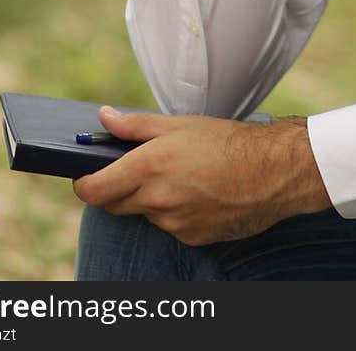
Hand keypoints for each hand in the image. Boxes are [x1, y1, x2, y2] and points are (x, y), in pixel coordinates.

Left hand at [73, 107, 330, 244]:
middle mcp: (156, 200)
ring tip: (183, 175)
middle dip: (116, 189)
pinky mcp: (190, 237)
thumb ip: (135, 126)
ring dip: (152, 199)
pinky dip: (176, 211)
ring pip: (145, 214)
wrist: (272, 172)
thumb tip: (104, 119)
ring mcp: (173, 223)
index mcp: (148, 167)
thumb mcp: (179, 124)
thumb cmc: (228, 141)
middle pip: (113, 205)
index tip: (86, 176)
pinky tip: (199, 192)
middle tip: (136, 169)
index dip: (83, 184)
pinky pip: (170, 225)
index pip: (93, 190)